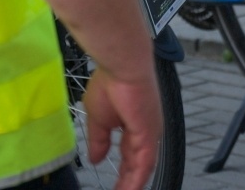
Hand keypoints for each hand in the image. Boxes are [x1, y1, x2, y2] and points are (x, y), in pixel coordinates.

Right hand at [83, 66, 162, 189]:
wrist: (120, 67)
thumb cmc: (109, 83)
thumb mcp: (98, 117)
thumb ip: (99, 140)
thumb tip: (95, 159)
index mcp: (132, 123)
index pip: (129, 153)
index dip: (123, 171)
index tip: (116, 185)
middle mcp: (144, 130)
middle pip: (137, 163)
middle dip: (129, 180)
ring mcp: (149, 133)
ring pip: (142, 167)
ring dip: (133, 183)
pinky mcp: (149, 135)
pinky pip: (144, 164)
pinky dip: (137, 180)